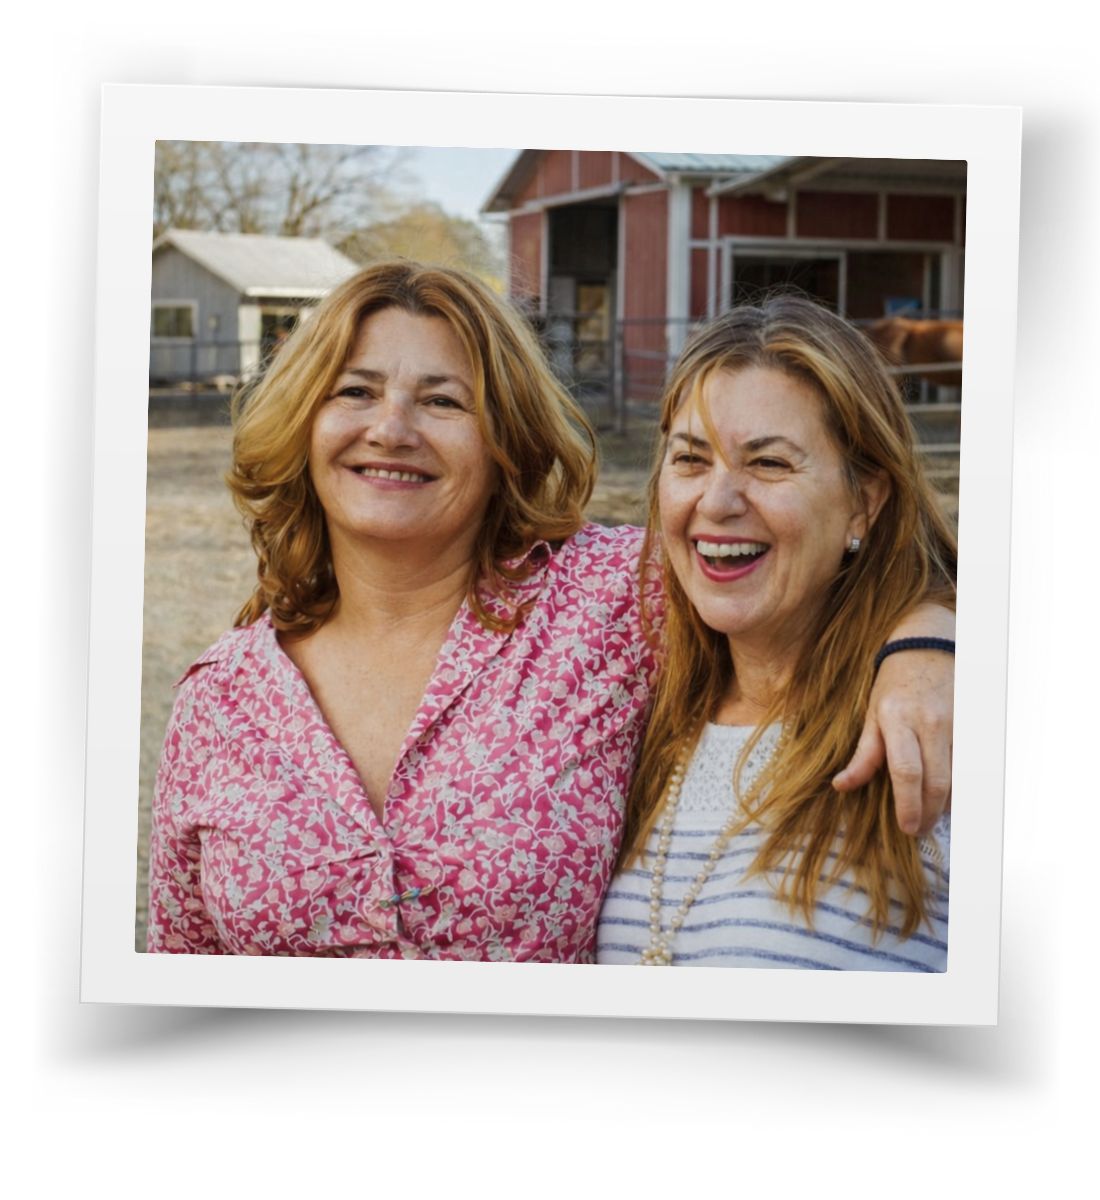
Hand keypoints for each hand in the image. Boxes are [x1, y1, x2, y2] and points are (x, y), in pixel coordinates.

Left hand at [833, 611, 954, 835]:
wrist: (928, 647)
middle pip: (937, 782)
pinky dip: (962, 786)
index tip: (906, 827)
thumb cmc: (894, 684)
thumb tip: (841, 786)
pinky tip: (949, 796)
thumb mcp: (871, 714)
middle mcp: (930, 723)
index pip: (906, 771)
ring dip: (947, 804)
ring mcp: (957, 724)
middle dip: (928, 813)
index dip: (908, 804)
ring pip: (959, 778)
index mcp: (897, 719)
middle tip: (918, 829)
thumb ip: (863, 755)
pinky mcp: (975, 726)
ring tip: (931, 816)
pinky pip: (972, 766)